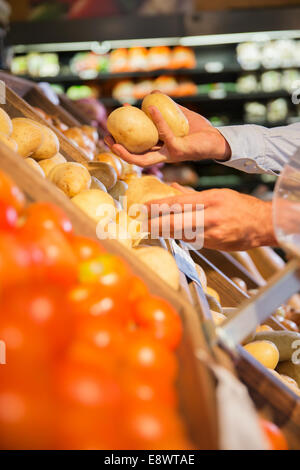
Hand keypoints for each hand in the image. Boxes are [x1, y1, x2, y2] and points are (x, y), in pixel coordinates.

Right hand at [104, 101, 230, 167]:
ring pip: (144, 158)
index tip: (113, 126)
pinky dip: (157, 121)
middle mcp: (162, 155)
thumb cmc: (199, 130)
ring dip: (128, 150)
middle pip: (136, 158)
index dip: (123, 140)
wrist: (217, 139)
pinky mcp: (179, 150)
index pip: (137, 148)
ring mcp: (170, 155)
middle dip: (119, 151)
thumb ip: (166, 106)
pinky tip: (150, 108)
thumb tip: (151, 93)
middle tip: (107, 138)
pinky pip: (165, 135)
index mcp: (160, 149)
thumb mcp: (179, 116)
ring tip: (115, 138)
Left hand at [144, 185, 277, 250]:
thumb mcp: (218, 194)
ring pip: (179, 235)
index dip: (158, 207)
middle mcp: (210, 219)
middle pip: (174, 224)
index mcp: (211, 201)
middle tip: (141, 223)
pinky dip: (179, 236)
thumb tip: (173, 189)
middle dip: (154, 224)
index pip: (178, 204)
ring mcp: (211, 236)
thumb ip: (194, 194)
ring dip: (164, 232)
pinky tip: (172, 233)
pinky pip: (190, 241)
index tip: (144, 207)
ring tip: (151, 227)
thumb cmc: (241, 206)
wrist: (262, 226)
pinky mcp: (212, 246)